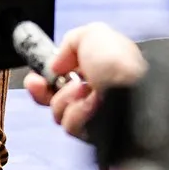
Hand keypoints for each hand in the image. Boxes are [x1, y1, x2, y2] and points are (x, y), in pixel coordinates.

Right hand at [24, 22, 146, 137]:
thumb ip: (69, 42)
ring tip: (85, 90)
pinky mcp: (95, 135)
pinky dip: (77, 113)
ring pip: (59, 113)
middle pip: (53, 98)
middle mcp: (95, 93)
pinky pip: (71, 126)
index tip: (35, 77)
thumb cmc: (118, 63)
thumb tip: (56, 65)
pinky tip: (92, 105)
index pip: (63, 78)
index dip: (44, 77)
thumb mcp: (92, 34)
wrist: (133, 93)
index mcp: (97, 70)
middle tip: (40, 84)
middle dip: (42, 91)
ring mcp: (94, 115)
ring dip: (65, 98)